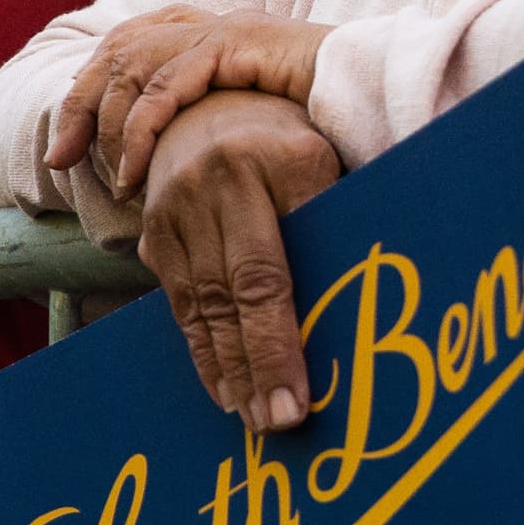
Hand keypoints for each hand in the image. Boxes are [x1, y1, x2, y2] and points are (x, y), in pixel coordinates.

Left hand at [44, 7, 334, 198]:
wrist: (385, 89)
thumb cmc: (334, 118)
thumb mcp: (262, 127)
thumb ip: (221, 136)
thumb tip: (182, 181)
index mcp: (215, 35)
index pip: (129, 47)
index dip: (90, 91)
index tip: (68, 148)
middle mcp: (214, 23)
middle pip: (119, 48)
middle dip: (81, 105)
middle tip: (62, 160)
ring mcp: (225, 27)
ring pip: (133, 64)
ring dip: (109, 124)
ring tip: (110, 176)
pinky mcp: (239, 42)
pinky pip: (169, 84)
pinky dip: (143, 130)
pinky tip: (137, 170)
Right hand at [137, 91, 343, 429]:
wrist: (212, 99)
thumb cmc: (297, 141)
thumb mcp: (333, 160)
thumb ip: (343, 219)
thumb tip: (370, 304)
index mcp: (283, 156)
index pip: (283, 265)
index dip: (288, 336)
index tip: (304, 395)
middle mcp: (219, 177)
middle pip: (240, 289)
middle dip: (260, 363)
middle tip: (279, 424)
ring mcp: (177, 204)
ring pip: (204, 303)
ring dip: (229, 370)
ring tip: (254, 420)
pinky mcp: (153, 230)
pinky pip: (179, 302)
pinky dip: (202, 350)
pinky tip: (225, 391)